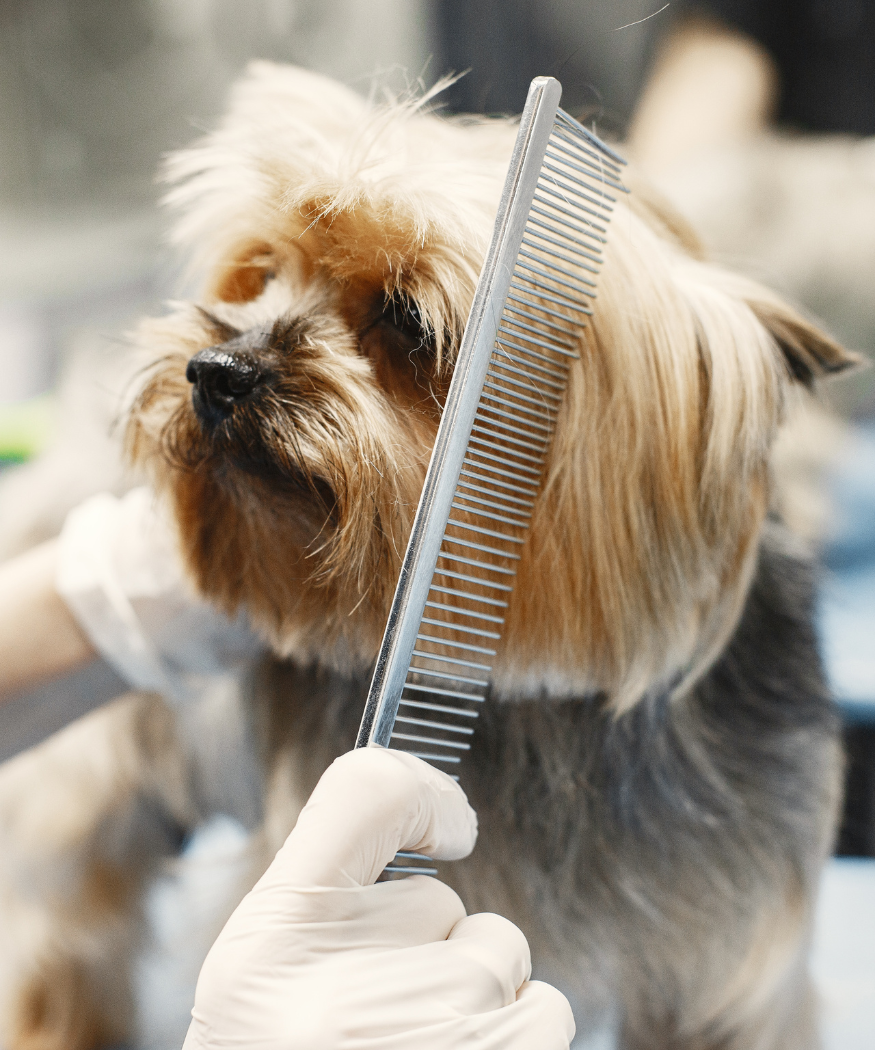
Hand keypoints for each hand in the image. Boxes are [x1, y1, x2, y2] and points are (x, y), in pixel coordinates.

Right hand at [183, 747, 574, 1048]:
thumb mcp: (268, 978)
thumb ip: (333, 893)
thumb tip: (435, 815)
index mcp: (271, 945)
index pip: (365, 791)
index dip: (417, 788)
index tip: (446, 822)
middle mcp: (351, 983)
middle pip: (447, 901)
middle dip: (427, 951)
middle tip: (377, 1024)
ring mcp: (441, 1031)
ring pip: (501, 955)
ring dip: (477, 1000)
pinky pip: (543, 1011)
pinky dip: (514, 1040)